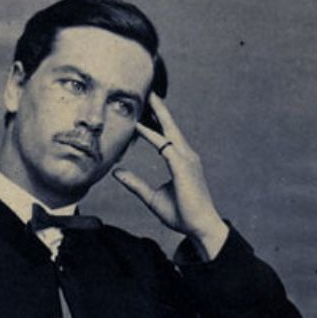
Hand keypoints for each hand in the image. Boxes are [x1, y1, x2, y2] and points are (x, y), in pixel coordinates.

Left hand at [113, 93, 228, 260]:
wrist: (199, 227)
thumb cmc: (180, 214)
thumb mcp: (151, 198)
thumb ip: (135, 184)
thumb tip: (117, 172)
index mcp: (181, 161)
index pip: (166, 135)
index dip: (154, 122)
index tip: (143, 109)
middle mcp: (186, 155)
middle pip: (170, 126)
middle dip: (159, 107)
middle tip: (147, 90)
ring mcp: (187, 159)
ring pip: (169, 130)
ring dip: (157, 112)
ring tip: (146, 96)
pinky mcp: (183, 166)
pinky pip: (164, 146)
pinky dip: (151, 135)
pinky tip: (139, 126)